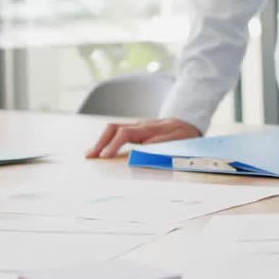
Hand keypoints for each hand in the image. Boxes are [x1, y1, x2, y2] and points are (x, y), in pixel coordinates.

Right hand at [86, 118, 200, 158]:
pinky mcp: (137, 130)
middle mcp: (139, 125)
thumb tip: (143, 147)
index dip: (113, 145)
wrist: (189, 121)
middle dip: (100, 142)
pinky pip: (118, 132)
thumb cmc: (184, 133)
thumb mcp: (178, 138)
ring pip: (113, 129)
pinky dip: (107, 140)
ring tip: (90, 154)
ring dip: (101, 141)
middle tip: (89, 156)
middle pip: (113, 128)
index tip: (104, 157)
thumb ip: (162, 141)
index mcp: (148, 128)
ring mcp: (137, 127)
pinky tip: (102, 149)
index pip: (124, 134)